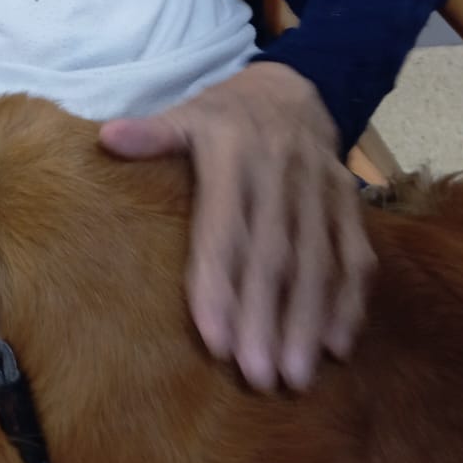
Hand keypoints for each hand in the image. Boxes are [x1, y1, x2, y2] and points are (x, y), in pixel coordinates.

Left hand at [99, 62, 375, 391]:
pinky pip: (355, 253)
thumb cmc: (224, 116)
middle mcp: (281, 173)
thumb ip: (153, 133)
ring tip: (295, 376)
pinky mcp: (348, 201)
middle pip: (275, 255)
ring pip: (318, 261)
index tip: (214, 339)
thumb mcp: (187, 114)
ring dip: (310, 320)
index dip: (220, 284)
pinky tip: (337, 347)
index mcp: (233, 154)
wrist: (293, 86)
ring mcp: (320, 188)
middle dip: (267, 318)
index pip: (225, 228)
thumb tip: (106, 138)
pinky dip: (350, 300)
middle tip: (258, 376)